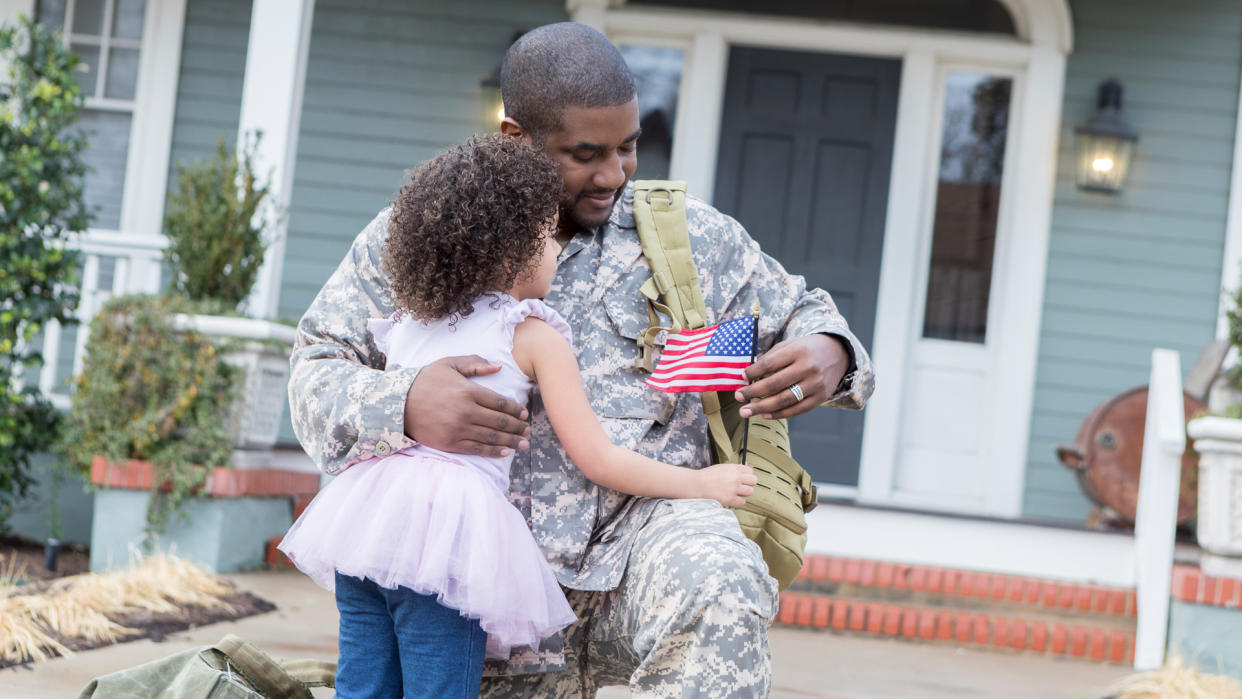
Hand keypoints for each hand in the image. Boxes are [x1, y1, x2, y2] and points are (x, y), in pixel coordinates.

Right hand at [404, 355, 529, 456]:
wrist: (397, 403)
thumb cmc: (425, 380)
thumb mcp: (449, 364)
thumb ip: (474, 363)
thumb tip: (498, 366)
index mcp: (468, 391)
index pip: (500, 402)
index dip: (515, 409)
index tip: (524, 413)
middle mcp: (466, 411)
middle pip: (500, 422)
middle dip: (518, 427)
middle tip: (528, 430)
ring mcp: (458, 429)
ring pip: (492, 438)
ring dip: (511, 442)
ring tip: (523, 444)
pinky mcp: (450, 443)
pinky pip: (477, 449)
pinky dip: (493, 452)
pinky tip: (505, 452)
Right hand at [696, 463, 756, 507]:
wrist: (697, 485)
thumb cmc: (708, 476)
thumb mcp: (722, 467)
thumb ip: (735, 468)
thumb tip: (746, 465)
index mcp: (733, 468)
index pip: (750, 471)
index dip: (747, 475)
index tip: (742, 478)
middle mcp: (735, 477)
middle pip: (753, 480)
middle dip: (749, 484)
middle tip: (741, 486)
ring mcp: (734, 488)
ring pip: (750, 491)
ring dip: (744, 493)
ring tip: (735, 493)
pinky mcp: (730, 499)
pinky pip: (743, 502)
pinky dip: (738, 501)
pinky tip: (732, 499)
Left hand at [734, 334, 848, 419]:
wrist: (837, 353)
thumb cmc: (807, 349)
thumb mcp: (790, 344)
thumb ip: (771, 357)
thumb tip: (748, 375)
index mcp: (798, 351)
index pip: (770, 363)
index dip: (753, 372)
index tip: (741, 377)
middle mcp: (808, 368)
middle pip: (775, 384)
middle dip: (753, 392)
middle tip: (738, 397)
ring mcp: (815, 384)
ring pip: (784, 400)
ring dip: (761, 407)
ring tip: (745, 411)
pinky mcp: (820, 397)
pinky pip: (797, 410)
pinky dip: (779, 414)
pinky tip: (765, 414)